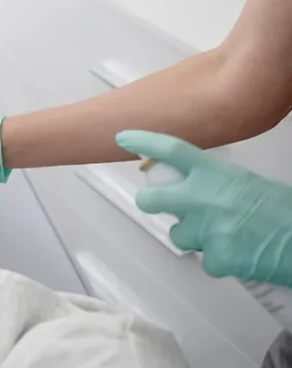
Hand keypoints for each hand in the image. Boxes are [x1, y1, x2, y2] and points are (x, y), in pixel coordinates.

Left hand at [117, 130, 291, 287]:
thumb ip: (215, 183)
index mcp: (215, 174)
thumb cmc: (284, 211)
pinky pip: (205, 260)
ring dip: (193, 236)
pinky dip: (219, 260)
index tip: (124, 138)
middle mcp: (203, 199)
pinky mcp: (216, 258)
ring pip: (178, 234)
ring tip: (224, 233)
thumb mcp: (247, 182)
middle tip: (159, 203)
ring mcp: (206, 230)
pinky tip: (239, 253)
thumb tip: (196, 189)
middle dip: (151, 202)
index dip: (144, 142)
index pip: (170, 150)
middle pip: (151, 199)